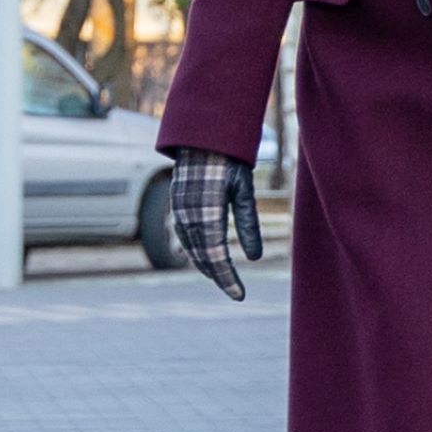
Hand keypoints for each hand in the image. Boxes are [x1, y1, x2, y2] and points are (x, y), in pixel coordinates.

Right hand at [165, 149, 265, 301]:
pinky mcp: (176, 206)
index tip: (239, 295)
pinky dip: (195, 251)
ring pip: (191, 249)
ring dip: (205, 266)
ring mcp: (179, 211)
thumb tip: (255, 258)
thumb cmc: (228, 160)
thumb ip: (249, 223)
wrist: (201, 136)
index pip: (216, 258)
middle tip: (235, 291)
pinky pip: (185, 237)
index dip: (228, 279)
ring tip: (221, 278)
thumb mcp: (243, 190)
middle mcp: (188, 216)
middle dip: (218, 276)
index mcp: (206, 213)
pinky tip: (204, 256)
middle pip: (202, 258)